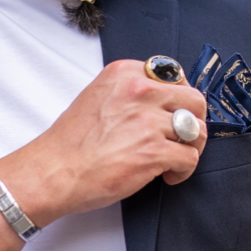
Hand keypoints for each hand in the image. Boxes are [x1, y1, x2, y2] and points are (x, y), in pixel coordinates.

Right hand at [2, 58, 207, 224]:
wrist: (53, 171)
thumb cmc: (70, 143)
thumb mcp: (97, 97)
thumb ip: (128, 94)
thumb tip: (159, 104)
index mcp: (125, 74)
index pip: (175, 75)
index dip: (178, 99)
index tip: (173, 114)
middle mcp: (140, 91)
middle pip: (194, 99)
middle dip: (193, 121)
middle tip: (182, 138)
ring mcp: (149, 122)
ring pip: (197, 130)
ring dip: (190, 147)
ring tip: (174, 159)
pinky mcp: (155, 152)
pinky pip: (190, 158)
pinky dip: (183, 171)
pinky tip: (167, 176)